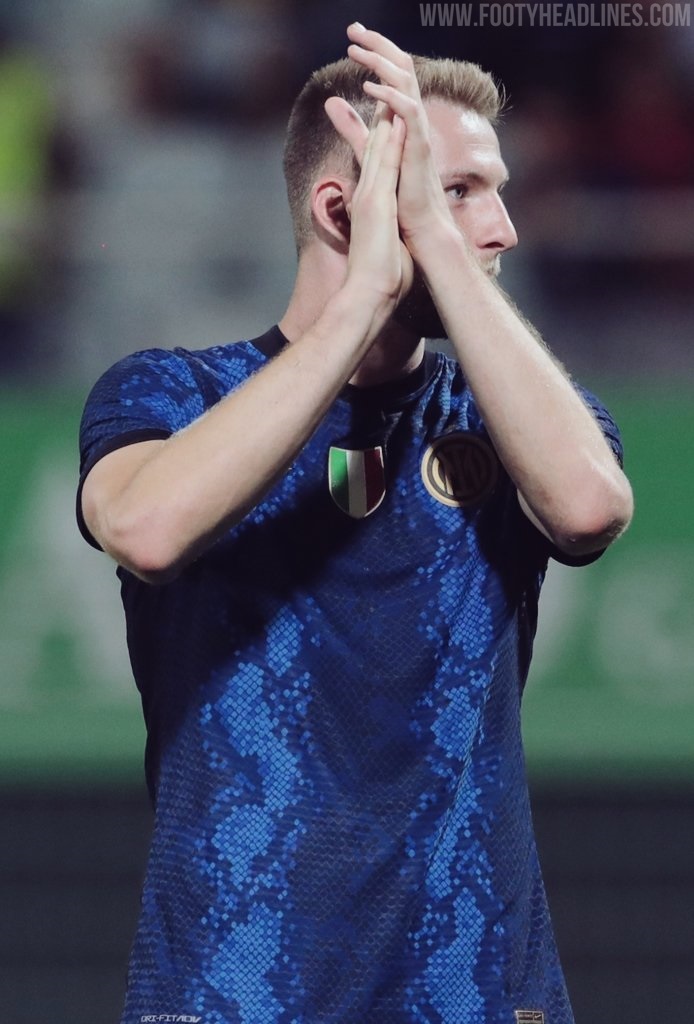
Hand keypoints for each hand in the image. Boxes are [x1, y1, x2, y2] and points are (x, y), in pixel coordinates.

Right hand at [324, 98, 412, 314]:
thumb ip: (383, 238)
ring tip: (386, 91)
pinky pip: (383, 163)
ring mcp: (370, 197)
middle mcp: (368, 196)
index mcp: (372, 206)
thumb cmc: (382, 279)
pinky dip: (388, 140)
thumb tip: (387, 241)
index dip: (380, 141)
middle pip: (373, 152)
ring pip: (376, 150)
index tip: (385, 119)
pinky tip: (394, 118)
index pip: (377, 168)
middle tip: (380, 90)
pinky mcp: (376, 202)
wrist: (370, 293)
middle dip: (378, 121)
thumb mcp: (384, 249)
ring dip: (382, 120)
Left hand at [344, 23, 453, 247]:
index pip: (393, 74)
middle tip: (354, 29)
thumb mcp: (369, 150)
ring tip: (356, 50)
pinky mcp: (418, 148)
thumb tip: (330, 102)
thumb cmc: (399, 195)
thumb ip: (353, 127)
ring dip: (380, 63)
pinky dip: (390, 96)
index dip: (375, 52)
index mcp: (403, 118)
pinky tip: (369, 87)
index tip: (354, 36)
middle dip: (378, 45)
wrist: (417, 227)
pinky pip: (408, 112)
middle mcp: (413, 120)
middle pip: (402, 68)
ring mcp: (418, 132)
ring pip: (405, 83)